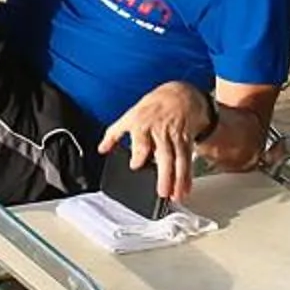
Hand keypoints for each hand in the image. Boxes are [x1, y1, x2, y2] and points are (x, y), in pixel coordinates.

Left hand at [99, 81, 214, 205]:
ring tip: (175, 196)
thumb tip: (102, 149)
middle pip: (164, 154)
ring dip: (178, 179)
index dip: (139, 153)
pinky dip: (187, 177)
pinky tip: (185, 189)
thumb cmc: (153, 107)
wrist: (179, 94)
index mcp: (143, 126)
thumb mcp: (130, 115)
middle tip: (162, 191)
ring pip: (178, 160)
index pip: (142, 141)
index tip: (136, 165)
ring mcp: (175, 137)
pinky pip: (187, 160)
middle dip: (164, 174)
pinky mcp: (186, 141)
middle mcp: (160, 132)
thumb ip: (114, 134)